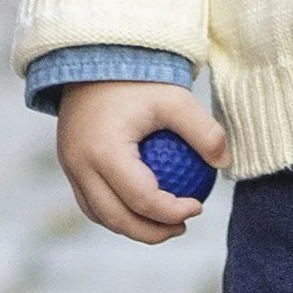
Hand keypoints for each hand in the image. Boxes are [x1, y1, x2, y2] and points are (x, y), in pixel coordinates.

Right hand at [55, 80, 227, 244]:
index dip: (173, 212)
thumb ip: (204, 131)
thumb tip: (224, 163)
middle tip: (183, 227)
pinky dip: (116, 212)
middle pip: (117, 218)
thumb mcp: (176, 99)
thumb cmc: (139, 80)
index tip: (198, 206)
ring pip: (101, 215)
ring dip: (133, 227)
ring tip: (166, 224)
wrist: (95, 60)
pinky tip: (145, 209)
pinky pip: (92, 202)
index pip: (142, 199)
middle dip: (152, 233)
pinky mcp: (69, 166)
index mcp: (104, 151)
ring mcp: (70, 168)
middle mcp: (80, 165)